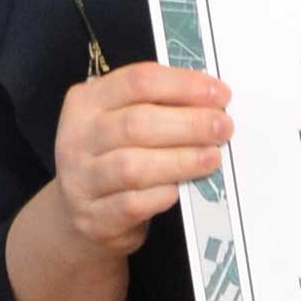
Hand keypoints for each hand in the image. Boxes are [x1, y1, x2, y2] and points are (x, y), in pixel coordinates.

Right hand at [49, 62, 230, 257]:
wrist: (77, 216)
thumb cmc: (111, 160)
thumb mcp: (121, 122)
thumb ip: (157, 107)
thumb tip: (210, 101)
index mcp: (87, 102)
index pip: (138, 82)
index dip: (184, 85)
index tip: (219, 93)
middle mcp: (77, 138)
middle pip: (136, 124)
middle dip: (189, 123)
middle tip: (223, 127)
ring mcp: (81, 180)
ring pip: (134, 167)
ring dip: (181, 160)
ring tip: (212, 157)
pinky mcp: (94, 218)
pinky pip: (132, 204)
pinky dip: (162, 194)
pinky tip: (182, 188)